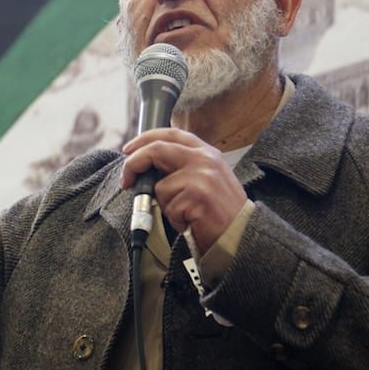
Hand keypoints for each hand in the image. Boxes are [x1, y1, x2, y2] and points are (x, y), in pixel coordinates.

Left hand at [120, 128, 247, 250]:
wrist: (242, 236)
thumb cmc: (220, 211)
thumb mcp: (207, 179)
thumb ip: (183, 166)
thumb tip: (147, 166)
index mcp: (206, 152)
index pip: (171, 133)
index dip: (145, 138)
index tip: (129, 150)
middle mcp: (205, 159)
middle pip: (157, 149)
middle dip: (134, 164)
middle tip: (126, 181)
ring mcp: (202, 176)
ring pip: (161, 185)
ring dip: (166, 205)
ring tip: (186, 214)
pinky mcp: (198, 195)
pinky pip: (169, 207)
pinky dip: (175, 219)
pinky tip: (192, 222)